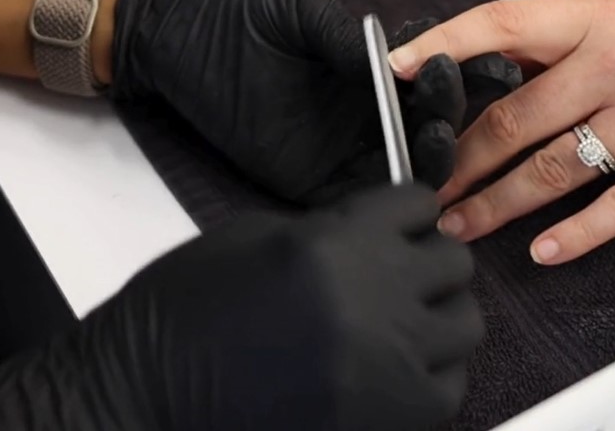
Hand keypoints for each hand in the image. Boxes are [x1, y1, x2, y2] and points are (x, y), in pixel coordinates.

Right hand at [0, 185, 482, 430]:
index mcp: (335, 245)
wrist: (148, 396)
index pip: (418, 205)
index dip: (407, 212)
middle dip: (428, 261)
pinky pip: (450, 387)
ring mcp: (388, 367)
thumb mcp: (255, 238)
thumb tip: (383, 235)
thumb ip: (333, 231)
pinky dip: (430, 376)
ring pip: (466, 325)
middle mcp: (373, 301)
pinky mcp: (388, 421)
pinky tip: (394, 372)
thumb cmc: (187, 311)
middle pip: (454, 262)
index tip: (399, 224)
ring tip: (402, 325)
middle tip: (401, 274)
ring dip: (437, 318)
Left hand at [110, 0, 519, 203]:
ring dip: (427, 161)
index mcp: (371, 71)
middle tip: (444, 108)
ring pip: (403, 170)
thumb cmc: (239, 5)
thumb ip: (348, 40)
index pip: (428, 83)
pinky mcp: (309, 182)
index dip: (455, 78)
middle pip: (425, 130)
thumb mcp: (302, 10)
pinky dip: (388, 200)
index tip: (480, 67)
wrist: (176, 31)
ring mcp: (340, 151)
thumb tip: (397, 67)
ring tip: (433, 139)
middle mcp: (364, 115)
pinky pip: (360, 201)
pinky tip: (407, 188)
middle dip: (445, 120)